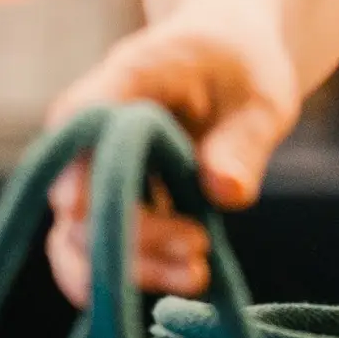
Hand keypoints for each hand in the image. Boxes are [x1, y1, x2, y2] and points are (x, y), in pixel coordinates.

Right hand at [43, 16, 299, 306]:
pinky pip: (93, 253)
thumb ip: (244, 140)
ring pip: (75, 238)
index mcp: (125, 78)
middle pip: (78, 195)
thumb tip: (225, 193)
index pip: (80, 121)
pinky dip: (129, 276)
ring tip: (199, 275)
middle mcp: (91, 129)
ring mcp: (89, 171)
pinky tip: (182, 281)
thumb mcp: (263, 95)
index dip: (79, 169)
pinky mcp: (105, 205)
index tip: (93, 210)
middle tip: (201, 248)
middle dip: (135, 233)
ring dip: (130, 267)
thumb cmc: (243, 66)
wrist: (230, 56)